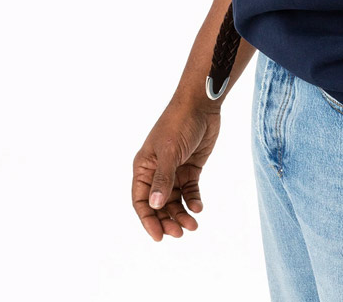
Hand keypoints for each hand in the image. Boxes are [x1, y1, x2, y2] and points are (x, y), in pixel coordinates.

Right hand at [132, 101, 220, 241]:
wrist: (201, 105)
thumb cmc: (179, 124)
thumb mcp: (169, 152)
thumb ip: (163, 180)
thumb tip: (154, 205)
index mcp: (144, 167)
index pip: (141, 200)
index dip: (148, 219)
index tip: (159, 236)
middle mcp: (157, 172)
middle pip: (158, 204)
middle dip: (167, 220)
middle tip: (179, 233)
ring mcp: (174, 170)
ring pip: (175, 200)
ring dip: (182, 214)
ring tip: (193, 225)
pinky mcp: (191, 168)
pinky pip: (190, 191)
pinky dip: (193, 201)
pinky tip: (199, 208)